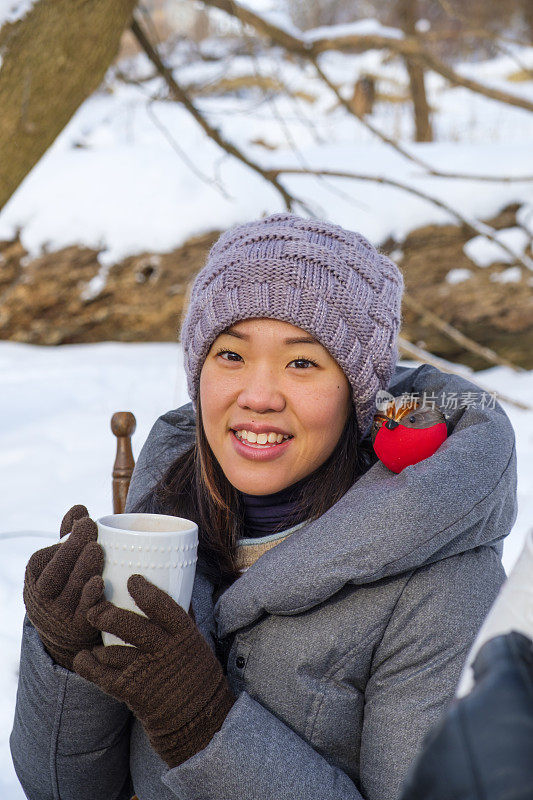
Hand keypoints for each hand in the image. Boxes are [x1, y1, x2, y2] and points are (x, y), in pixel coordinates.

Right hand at [23, 505, 104, 670]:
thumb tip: (79, 508)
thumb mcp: (62, 559)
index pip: (46, 558)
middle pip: (55, 574)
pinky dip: (91, 598)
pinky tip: (99, 582)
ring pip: (70, 591)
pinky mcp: (78, 628)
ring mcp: (60, 614)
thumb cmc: (66, 581)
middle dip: (72, 550)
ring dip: (83, 569)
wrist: (64, 627)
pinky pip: (84, 612)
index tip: (86, 521)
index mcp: (35, 574)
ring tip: (96, 549)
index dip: (67, 540)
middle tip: (90, 529)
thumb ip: (69, 535)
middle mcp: (43, 595)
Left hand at [73, 574, 235, 767]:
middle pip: (131, 627)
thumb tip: (170, 587)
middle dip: (108, 615)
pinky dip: (88, 665)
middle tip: (94, 609)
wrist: (198, 719)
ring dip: (98, 645)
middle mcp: (165, 651)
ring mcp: (147, 673)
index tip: (132, 580)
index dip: (145, 591)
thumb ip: (181, 619)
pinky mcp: (133, 692)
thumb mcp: (195, 643)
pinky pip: (103, 676)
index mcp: (184, 635)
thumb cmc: (195, 673)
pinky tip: (83, 658)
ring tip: (90, 634)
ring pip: (114, 652)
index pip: (163, 607)